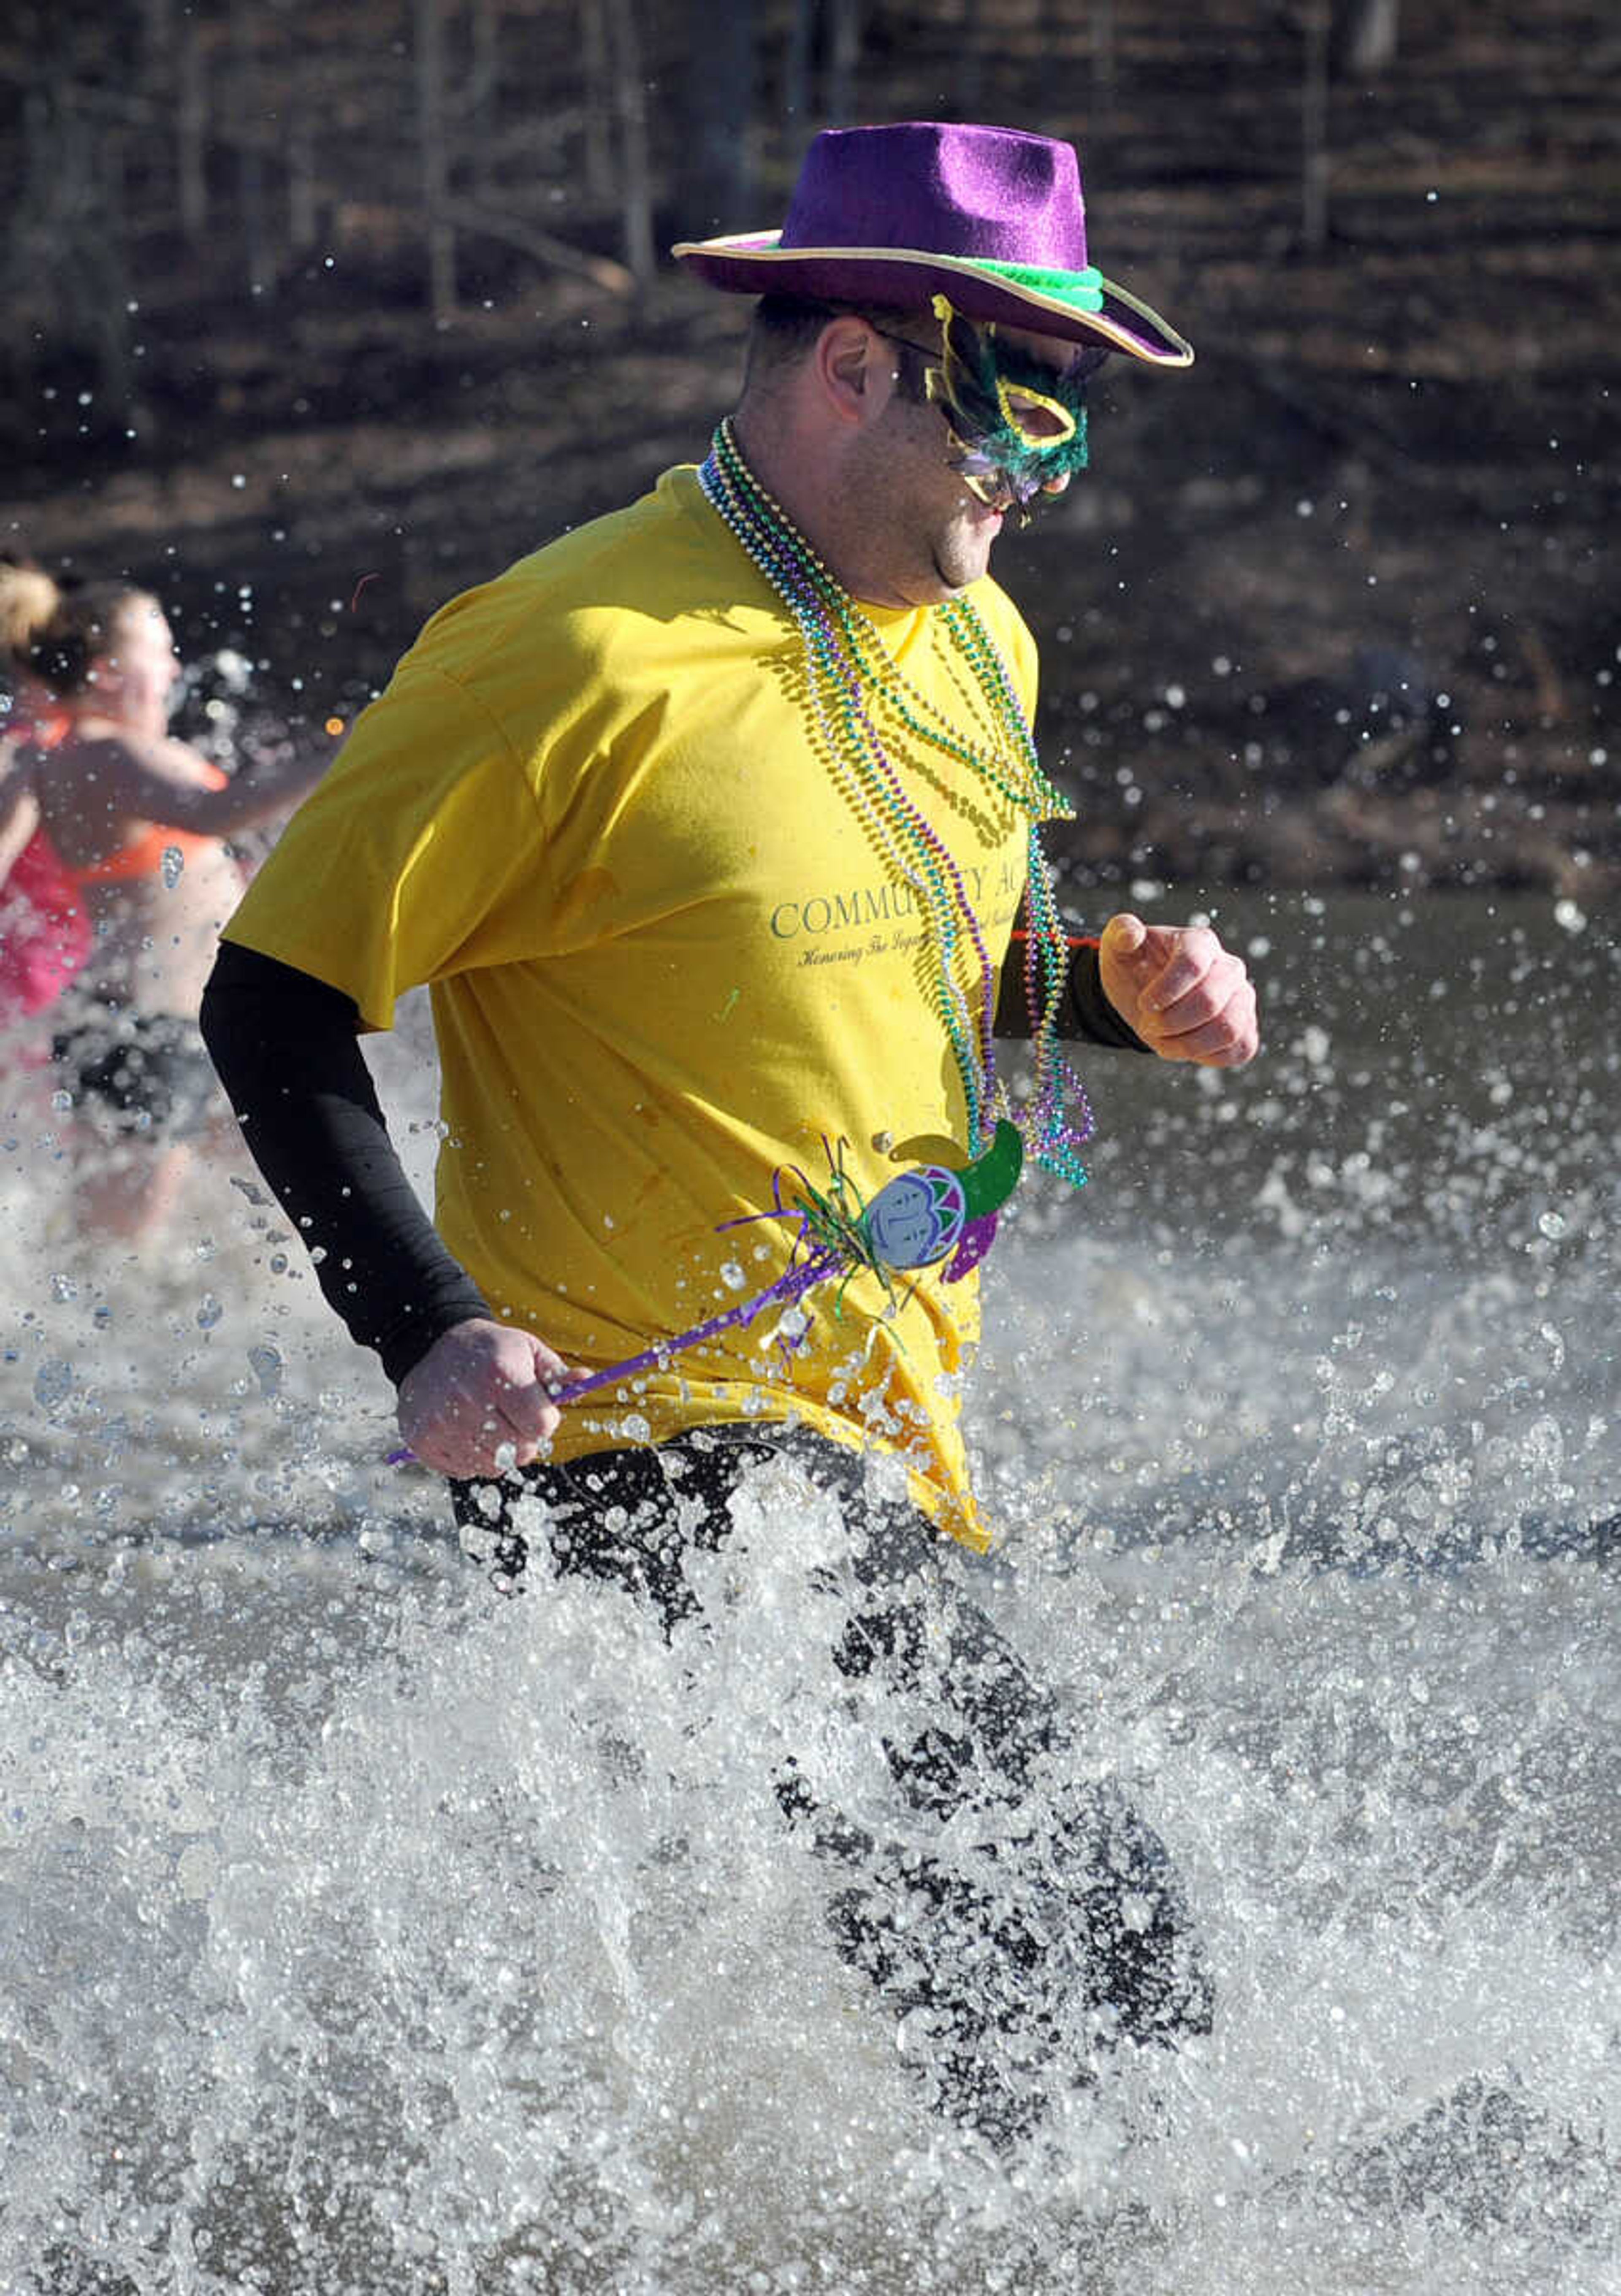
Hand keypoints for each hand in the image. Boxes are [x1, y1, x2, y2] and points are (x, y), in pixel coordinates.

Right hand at [396, 1317, 572, 1476]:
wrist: (430, 1345)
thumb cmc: (489, 1351)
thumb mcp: (527, 1350)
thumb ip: (558, 1374)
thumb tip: (586, 1380)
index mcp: (500, 1373)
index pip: (542, 1427)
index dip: (545, 1422)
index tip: (537, 1410)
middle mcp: (468, 1399)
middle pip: (520, 1452)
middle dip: (525, 1440)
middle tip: (514, 1419)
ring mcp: (441, 1423)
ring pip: (493, 1467)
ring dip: (498, 1452)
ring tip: (489, 1423)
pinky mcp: (422, 1441)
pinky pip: (464, 1471)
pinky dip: (472, 1458)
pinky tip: (467, 1431)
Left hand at [1098, 912, 1258, 1066]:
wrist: (1146, 998)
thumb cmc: (1134, 967)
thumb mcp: (1118, 946)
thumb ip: (1121, 931)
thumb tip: (1132, 935)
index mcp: (1201, 943)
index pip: (1193, 965)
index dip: (1165, 992)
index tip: (1144, 1004)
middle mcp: (1229, 968)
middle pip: (1210, 1002)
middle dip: (1170, 1022)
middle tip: (1148, 1025)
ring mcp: (1242, 999)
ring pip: (1228, 1029)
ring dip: (1187, 1044)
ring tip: (1163, 1040)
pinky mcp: (1246, 1028)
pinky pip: (1241, 1049)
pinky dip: (1208, 1056)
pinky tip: (1183, 1048)